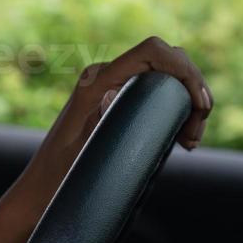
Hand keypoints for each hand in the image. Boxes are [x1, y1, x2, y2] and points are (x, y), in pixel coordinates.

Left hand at [0, 36, 212, 242]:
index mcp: (96, 82)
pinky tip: (182, 138)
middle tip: (194, 135)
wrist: (41, 190)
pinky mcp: (116, 100)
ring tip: (189, 141)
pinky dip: (177, 109)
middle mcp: (104, 77)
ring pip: (166, 77)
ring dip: (188, 103)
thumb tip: (111, 95)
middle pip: (166, 61)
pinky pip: (156, 91)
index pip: (152, 52)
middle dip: (193, 91)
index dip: (185, 70)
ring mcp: (111, 87)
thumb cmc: (59, 177)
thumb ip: (95, 124)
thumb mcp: (80, 152)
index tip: (200, 105)